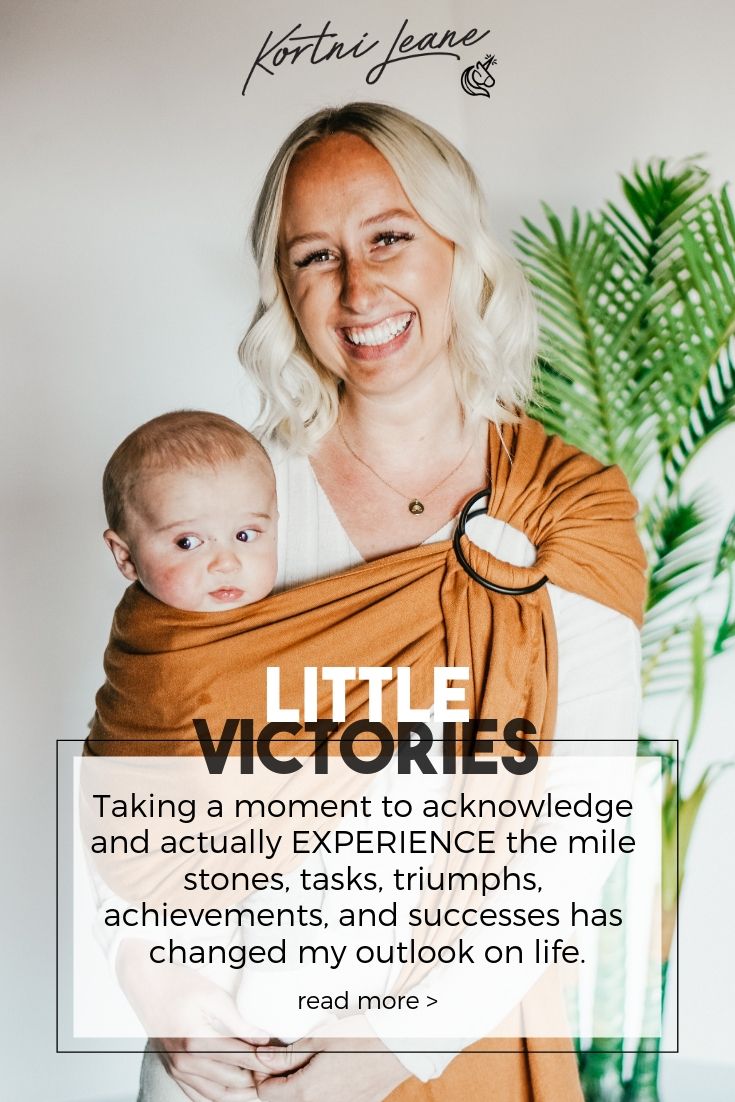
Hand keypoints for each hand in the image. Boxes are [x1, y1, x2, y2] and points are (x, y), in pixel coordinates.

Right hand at [115, 940, 296, 1100]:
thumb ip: (240, 1023)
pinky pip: (199, 1096)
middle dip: (258, 1078)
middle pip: (233, 1082)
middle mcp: (185, 1062)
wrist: (146, 984)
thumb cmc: (179, 985)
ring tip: (261, 1081)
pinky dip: (221, 1096)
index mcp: (196, 1042)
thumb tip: (265, 1039)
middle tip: (277, 1070)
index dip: (266, 1062)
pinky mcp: (174, 1071)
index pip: (242, 1060)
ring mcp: (177, 1070)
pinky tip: (236, 1089)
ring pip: (218, 1096)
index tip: (283, 1060)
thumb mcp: (214, 997)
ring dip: (241, 1092)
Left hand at [255, 1022, 410, 1101]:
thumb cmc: (360, 1039)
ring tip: (308, 1062)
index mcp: (306, 1092)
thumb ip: (286, 1055)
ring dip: (297, 1087)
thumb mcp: (318, 1040)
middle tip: (287, 1057)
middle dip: (279, 1081)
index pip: (266, 1093)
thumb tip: (261, 1058)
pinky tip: (326, 1072)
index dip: (263, 1073)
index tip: (270, 1057)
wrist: (398, 1048)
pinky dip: (317, 1092)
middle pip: (283, 1100)